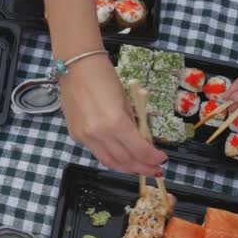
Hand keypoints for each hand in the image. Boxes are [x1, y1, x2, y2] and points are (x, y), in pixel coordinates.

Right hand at [59, 54, 167, 175]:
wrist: (76, 67)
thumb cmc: (104, 77)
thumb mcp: (125, 101)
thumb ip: (132, 124)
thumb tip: (141, 141)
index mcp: (115, 124)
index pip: (139, 150)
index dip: (152, 159)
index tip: (161, 160)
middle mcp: (99, 135)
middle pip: (124, 161)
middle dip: (142, 168)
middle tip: (153, 170)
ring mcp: (85, 137)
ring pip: (109, 162)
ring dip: (126, 168)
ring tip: (138, 168)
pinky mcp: (76, 136)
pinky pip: (96, 153)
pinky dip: (110, 158)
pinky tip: (120, 157)